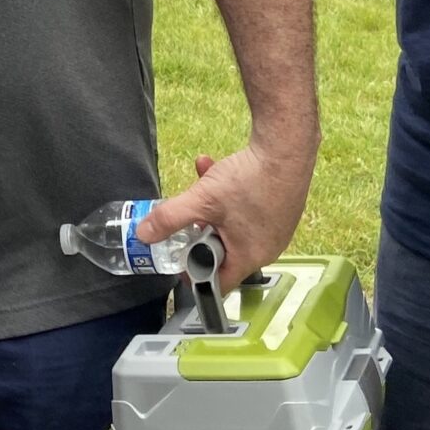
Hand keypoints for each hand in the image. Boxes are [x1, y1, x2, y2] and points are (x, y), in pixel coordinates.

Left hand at [137, 142, 315, 290]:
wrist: (287, 148)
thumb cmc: (250, 180)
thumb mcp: (202, 200)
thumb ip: (169, 218)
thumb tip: (143, 234)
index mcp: (250, 257)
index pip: (218, 282)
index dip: (194, 273)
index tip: (177, 257)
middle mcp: (266, 248)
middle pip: (222, 250)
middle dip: (200, 231)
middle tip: (188, 218)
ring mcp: (275, 228)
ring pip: (231, 224)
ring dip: (209, 205)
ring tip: (200, 183)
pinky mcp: (279, 209)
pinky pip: (246, 209)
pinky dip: (226, 193)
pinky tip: (211, 166)